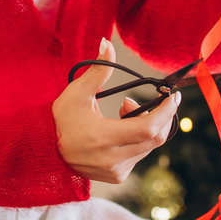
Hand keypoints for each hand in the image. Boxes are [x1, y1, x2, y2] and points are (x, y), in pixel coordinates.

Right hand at [52, 38, 177, 184]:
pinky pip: (139, 154)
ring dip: (146, 125)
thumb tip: (106, 43)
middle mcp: (112, 159)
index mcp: (103, 137)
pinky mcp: (118, 176)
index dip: (165, 111)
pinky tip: (120, 128)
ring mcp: (116, 171)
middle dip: (159, 116)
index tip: (174, 96)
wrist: (46, 151)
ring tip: (124, 110)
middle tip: (144, 100)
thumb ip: (97, 70)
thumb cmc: (61, 120)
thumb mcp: (76, 93)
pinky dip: (138, 138)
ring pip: (148, 146)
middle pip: (155, 138)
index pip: (148, 127)